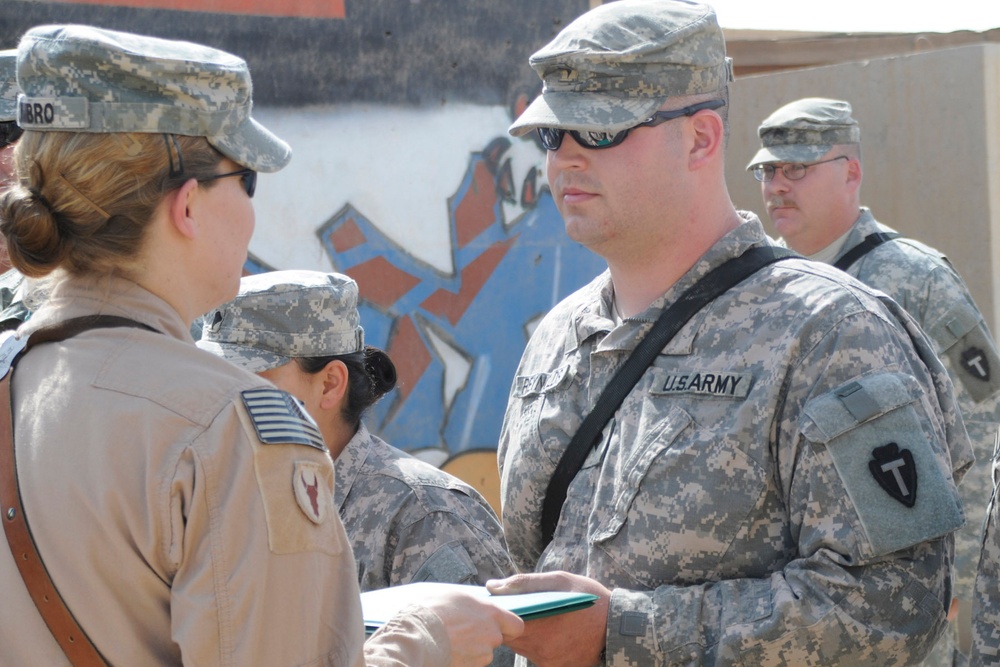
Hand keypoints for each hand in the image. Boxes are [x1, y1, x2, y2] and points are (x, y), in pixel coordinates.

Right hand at [423, 589, 524, 666]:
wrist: (414, 636)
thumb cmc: (430, 609)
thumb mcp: (452, 594)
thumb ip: (471, 602)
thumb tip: (472, 603)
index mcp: (490, 612)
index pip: (516, 624)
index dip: (508, 626)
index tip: (496, 624)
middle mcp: (491, 634)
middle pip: (496, 639)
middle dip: (482, 637)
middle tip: (462, 630)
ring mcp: (482, 654)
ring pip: (481, 653)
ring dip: (470, 649)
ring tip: (449, 639)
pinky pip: (469, 663)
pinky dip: (461, 659)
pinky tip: (445, 650)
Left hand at [487, 571, 610, 666]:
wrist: (619, 627)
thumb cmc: (589, 599)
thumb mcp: (560, 581)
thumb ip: (523, 583)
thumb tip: (491, 586)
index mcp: (538, 626)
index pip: (501, 625)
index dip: (496, 613)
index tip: (496, 603)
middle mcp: (540, 650)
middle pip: (509, 638)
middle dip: (507, 623)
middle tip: (516, 607)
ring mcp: (549, 662)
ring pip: (522, 647)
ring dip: (523, 633)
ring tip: (537, 616)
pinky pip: (537, 655)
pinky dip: (536, 644)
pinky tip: (549, 630)